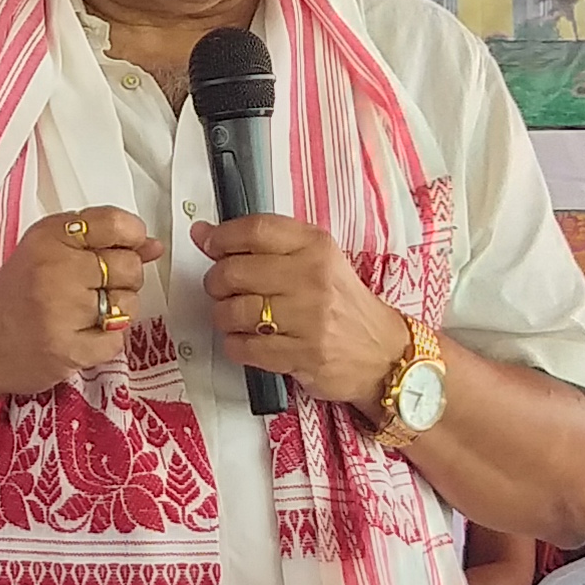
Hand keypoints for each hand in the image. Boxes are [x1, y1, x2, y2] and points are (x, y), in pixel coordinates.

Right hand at [0, 207, 159, 403]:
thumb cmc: (15, 294)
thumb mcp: (47, 250)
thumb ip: (99, 241)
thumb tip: (153, 246)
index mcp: (50, 237)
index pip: (115, 223)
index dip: (132, 237)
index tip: (125, 248)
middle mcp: (55, 268)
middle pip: (129, 266)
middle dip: (123, 280)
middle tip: (94, 289)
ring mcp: (62, 311)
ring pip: (128, 305)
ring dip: (115, 312)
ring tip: (84, 314)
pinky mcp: (68, 349)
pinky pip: (116, 340)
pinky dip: (103, 341)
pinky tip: (78, 336)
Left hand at [190, 214, 409, 410]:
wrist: (382, 352)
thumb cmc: (340, 303)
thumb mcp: (314, 261)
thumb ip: (262, 246)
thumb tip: (203, 233)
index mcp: (316, 246)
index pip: (255, 230)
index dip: (221, 237)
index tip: (208, 243)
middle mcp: (313, 278)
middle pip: (235, 271)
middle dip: (217, 282)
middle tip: (223, 290)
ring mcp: (310, 318)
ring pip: (234, 312)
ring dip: (223, 317)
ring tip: (236, 318)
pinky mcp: (303, 354)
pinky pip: (244, 347)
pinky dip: (235, 345)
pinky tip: (246, 340)